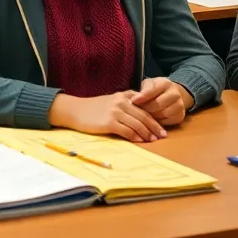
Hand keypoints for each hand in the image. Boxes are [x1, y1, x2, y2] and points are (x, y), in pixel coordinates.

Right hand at [49, 91, 167, 142]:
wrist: (74, 110)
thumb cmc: (92, 108)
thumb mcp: (110, 100)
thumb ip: (125, 102)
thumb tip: (142, 112)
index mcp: (123, 96)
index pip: (144, 108)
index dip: (154, 118)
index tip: (161, 127)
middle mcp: (120, 102)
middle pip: (144, 116)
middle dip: (155, 127)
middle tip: (163, 136)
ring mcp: (114, 112)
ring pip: (137, 124)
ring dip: (147, 134)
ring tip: (152, 140)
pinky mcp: (109, 122)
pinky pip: (127, 131)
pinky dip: (135, 137)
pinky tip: (139, 141)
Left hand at [132, 77, 191, 125]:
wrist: (172, 94)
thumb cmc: (155, 89)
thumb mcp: (148, 84)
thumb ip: (142, 90)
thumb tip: (134, 101)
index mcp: (165, 83)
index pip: (153, 90)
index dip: (142, 97)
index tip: (133, 101)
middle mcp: (175, 94)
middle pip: (158, 104)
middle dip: (146, 108)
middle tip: (136, 110)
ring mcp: (180, 106)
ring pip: (162, 114)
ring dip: (151, 115)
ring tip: (143, 113)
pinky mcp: (180, 117)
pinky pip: (166, 122)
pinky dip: (158, 121)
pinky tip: (152, 118)